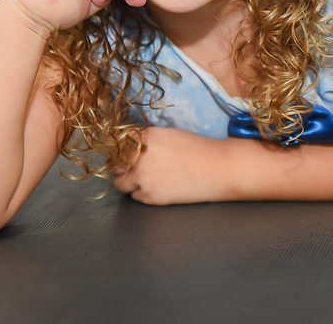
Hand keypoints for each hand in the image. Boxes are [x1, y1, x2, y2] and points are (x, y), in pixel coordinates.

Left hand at [113, 127, 227, 204]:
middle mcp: (140, 158)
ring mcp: (143, 179)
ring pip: (121, 182)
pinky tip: (156, 186)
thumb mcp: (168, 135)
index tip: (116, 150)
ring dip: (128, 179)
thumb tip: (130, 145)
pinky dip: (141, 192)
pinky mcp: (150, 197)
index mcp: (146, 138)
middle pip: (114, 163)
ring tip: (142, 178)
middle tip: (127, 165)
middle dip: (119, 164)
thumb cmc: (198, 149)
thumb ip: (146, 139)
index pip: (116, 141)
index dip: (116, 146)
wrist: (218, 169)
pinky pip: (135, 196)